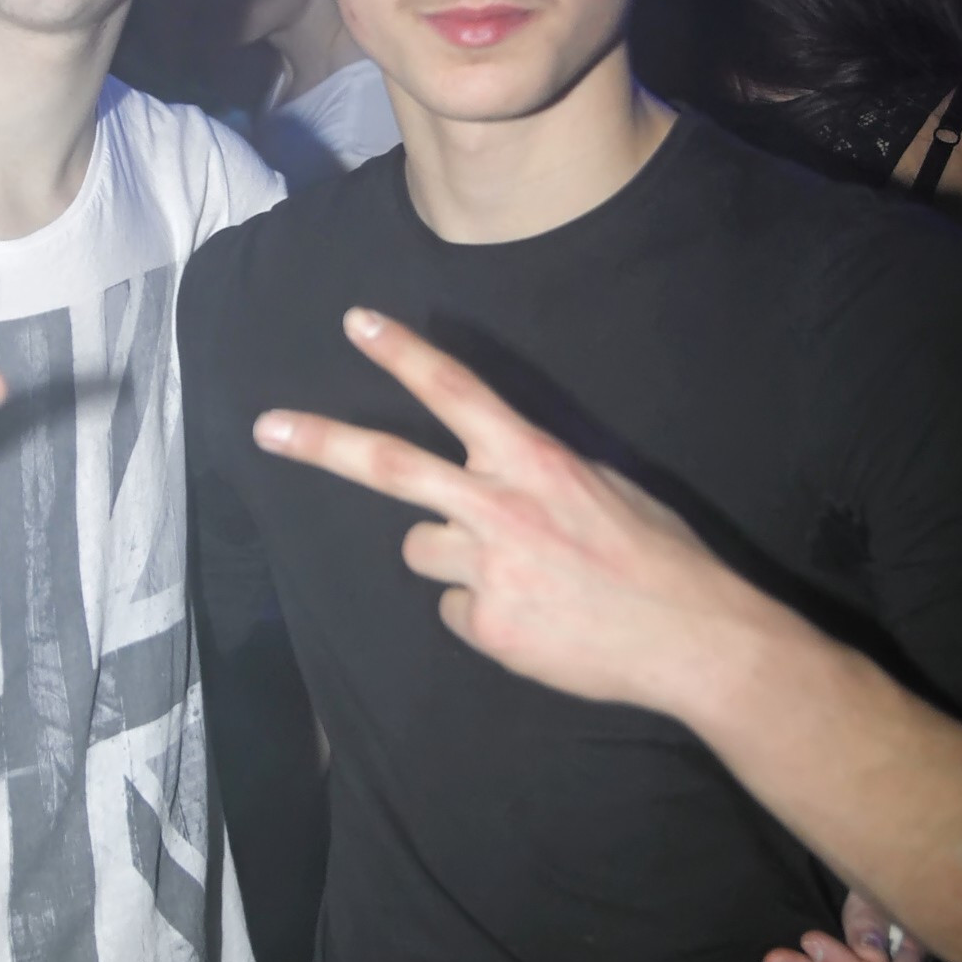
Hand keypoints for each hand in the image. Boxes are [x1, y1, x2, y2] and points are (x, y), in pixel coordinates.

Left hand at [252, 307, 732, 713]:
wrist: (694, 639)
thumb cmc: (658, 555)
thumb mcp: (603, 484)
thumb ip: (536, 472)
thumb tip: (495, 471)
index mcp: (533, 459)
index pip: (456, 391)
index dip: (403, 353)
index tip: (357, 322)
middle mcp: (500, 506)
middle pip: (391, 465)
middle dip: (322, 442)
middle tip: (267, 427)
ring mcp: (487, 569)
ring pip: (422, 550)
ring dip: (451, 557)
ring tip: (519, 575)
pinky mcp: (485, 627)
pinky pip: (455, 610)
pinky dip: (482, 612)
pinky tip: (534, 620)